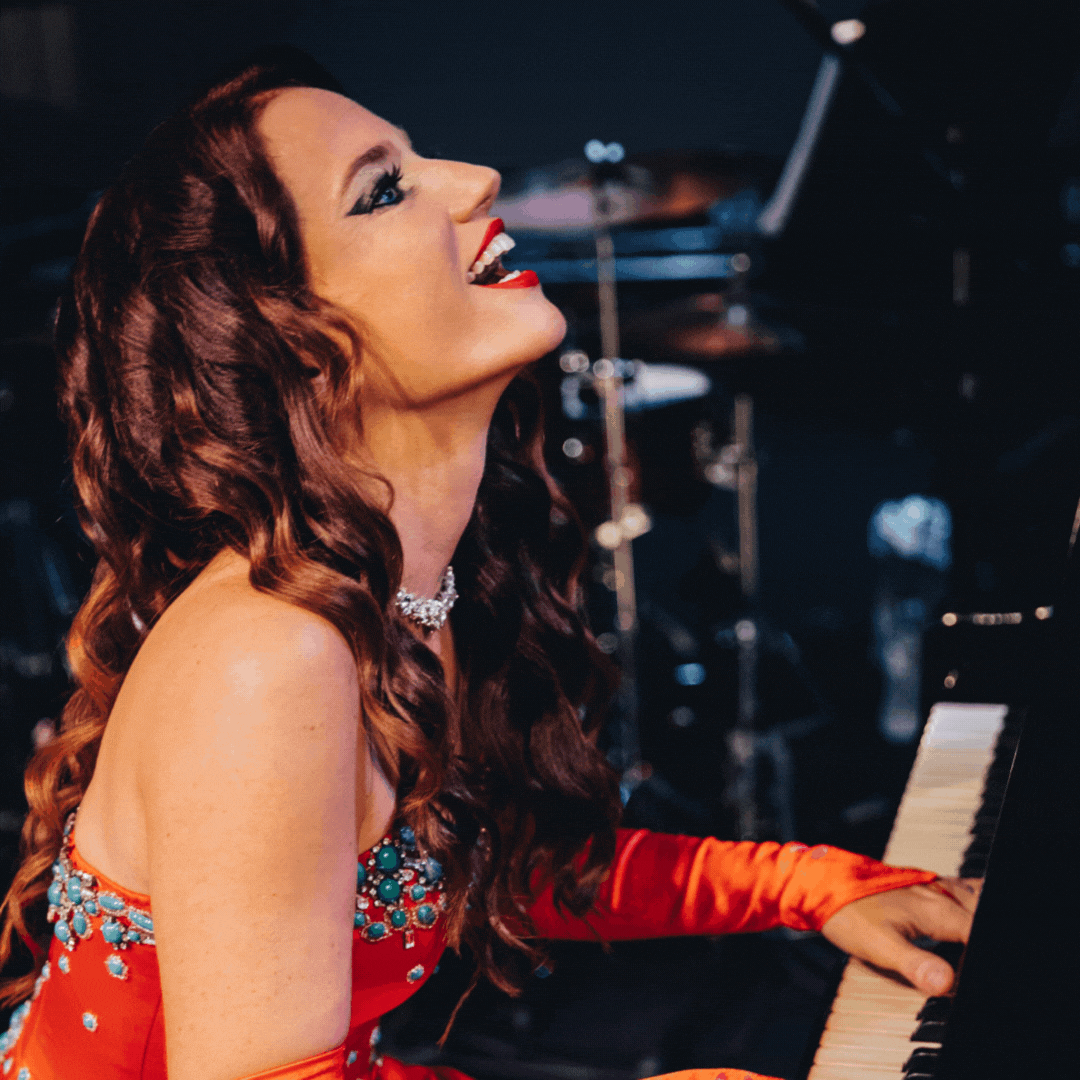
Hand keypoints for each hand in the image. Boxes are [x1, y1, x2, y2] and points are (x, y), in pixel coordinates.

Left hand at [819, 878, 981, 994]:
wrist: (822, 881)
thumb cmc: (849, 912)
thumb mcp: (880, 945)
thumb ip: (916, 964)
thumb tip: (949, 984)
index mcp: (941, 910)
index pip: (983, 936)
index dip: (986, 962)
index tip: (982, 980)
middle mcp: (944, 894)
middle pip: (984, 918)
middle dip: (985, 940)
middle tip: (975, 967)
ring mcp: (937, 886)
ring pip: (979, 902)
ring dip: (982, 921)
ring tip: (972, 948)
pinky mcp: (927, 886)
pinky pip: (966, 892)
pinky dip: (975, 906)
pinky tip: (971, 917)